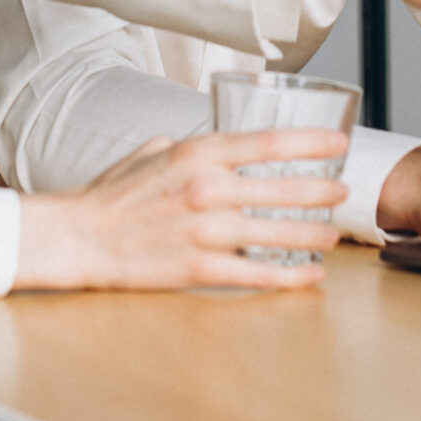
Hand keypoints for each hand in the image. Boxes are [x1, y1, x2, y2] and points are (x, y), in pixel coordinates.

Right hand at [13, 127, 347, 292]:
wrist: (78, 236)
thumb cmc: (113, 194)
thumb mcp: (151, 152)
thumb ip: (190, 147)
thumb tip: (218, 148)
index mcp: (197, 153)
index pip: (268, 143)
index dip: (310, 143)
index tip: (338, 144)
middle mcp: (207, 189)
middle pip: (282, 189)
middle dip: (320, 192)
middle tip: (342, 192)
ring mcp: (205, 231)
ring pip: (276, 234)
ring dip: (312, 235)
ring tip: (331, 235)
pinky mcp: (198, 269)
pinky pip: (255, 274)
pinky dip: (288, 277)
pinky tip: (309, 276)